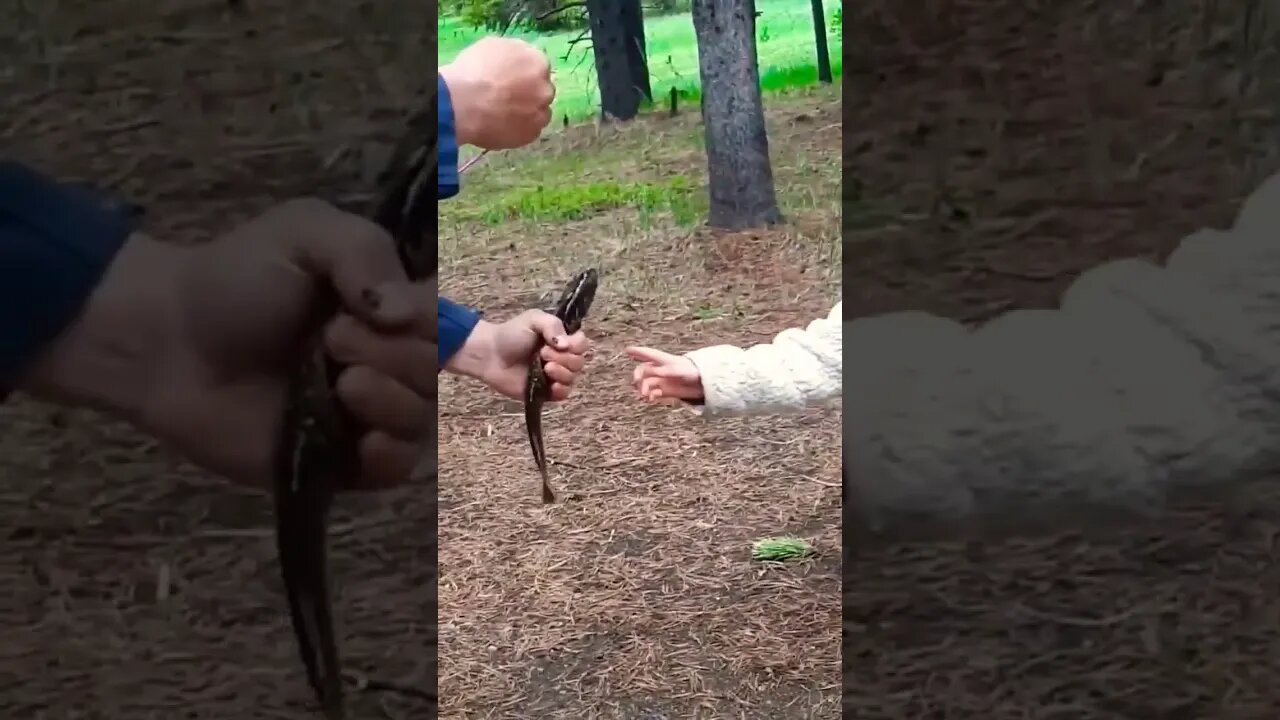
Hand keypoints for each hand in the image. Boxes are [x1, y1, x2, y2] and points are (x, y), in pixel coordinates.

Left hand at [17, 199, 432, 488]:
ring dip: (390, 400)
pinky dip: (389, 454)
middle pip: (436, 372)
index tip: (381, 312)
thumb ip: (365, 252)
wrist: (166, 341)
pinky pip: (394, 469)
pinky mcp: (338, 462)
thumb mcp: (304, 234)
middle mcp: (384, 361)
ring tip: (340, 384)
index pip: (445, 322)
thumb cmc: (234, 280)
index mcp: (385, 309)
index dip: (431, 322)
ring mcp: (363, 414)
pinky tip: (362, 438)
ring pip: (421, 420)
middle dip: (396, 356)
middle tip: (331, 341)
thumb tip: (404, 313)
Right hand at [440, 37, 554, 149]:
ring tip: (504, 115)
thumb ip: (513, 52)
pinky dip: (518, 130)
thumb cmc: (473, 70)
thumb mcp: (492, 45)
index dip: (523, 74)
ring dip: (526, 113)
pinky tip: (501, 127)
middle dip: (529, 94)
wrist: (463, 103)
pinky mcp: (531, 135)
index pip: (537, 67)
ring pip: (538, 114)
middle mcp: (545, 89)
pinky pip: (528, 132)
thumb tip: (516, 60)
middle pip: (541, 91)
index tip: (510, 79)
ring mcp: (540, 114)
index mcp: (538, 63)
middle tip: (507, 98)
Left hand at [444, 310, 587, 400]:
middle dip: (564, 359)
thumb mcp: (533, 319)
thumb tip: (566, 344)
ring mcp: (554, 376)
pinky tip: (552, 385)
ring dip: (562, 373)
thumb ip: (552, 325)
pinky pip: (564, 395)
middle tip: (542, 354)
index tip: (558, 344)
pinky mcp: (546, 392)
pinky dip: (561, 390)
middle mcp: (562, 358)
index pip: (583, 344)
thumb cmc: (510, 334)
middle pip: (580, 362)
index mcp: (562, 340)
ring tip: (544, 368)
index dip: (576, 345)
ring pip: (573, 378)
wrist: (490, 354)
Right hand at [626, 346, 704, 403]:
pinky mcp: (664, 390)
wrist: (702, 384)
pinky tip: (652, 399)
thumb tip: (652, 372)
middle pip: (642, 370)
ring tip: (644, 395)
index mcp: (663, 360)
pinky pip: (652, 393)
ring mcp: (661, 380)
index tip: (627, 350)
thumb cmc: (691, 372)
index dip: (637, 351)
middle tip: (637, 382)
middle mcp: (659, 369)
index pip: (647, 354)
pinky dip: (650, 396)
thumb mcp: (679, 370)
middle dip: (637, 376)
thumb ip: (665, 371)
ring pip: (645, 383)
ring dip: (642, 388)